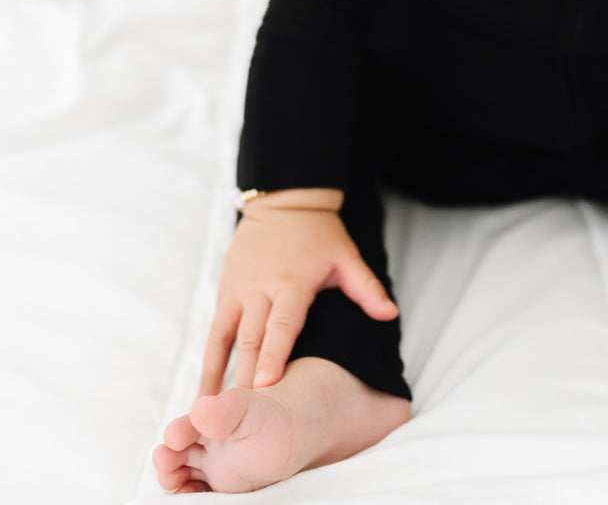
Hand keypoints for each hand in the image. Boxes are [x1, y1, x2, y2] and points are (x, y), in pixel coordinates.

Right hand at [199, 189, 397, 395]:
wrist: (283, 202)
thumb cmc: (319, 233)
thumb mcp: (346, 256)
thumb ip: (367, 288)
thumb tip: (391, 314)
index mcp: (292, 283)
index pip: (283, 324)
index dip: (275, 354)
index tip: (267, 385)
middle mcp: (260, 289)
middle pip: (252, 338)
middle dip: (246, 376)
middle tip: (241, 415)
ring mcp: (238, 290)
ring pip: (224, 337)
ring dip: (216, 374)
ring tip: (209, 411)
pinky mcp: (225, 291)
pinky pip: (215, 330)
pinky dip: (208, 359)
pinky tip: (205, 389)